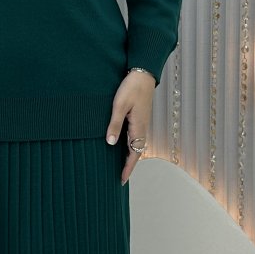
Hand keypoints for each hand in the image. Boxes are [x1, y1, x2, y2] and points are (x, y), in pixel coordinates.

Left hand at [105, 70, 155, 184]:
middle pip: (136, 153)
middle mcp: (142, 128)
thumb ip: (115, 124)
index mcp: (138, 127)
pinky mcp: (140, 118)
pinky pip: (136, 137)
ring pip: (136, 145)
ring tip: (120, 167)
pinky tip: (122, 147)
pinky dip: (130, 147)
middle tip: (119, 178)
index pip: (134, 154)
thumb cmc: (131, 87)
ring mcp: (142, 123)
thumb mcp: (120, 105)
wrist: (143, 73)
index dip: (127, 168)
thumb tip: (110, 143)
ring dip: (129, 157)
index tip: (121, 180)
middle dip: (129, 166)